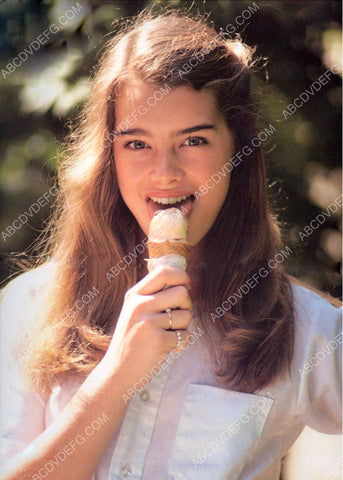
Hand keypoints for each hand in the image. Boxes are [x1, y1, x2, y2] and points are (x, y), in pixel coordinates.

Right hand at [104, 265, 192, 390]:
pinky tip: (167, 348)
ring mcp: (148, 323)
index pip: (163, 272)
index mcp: (134, 295)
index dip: (181, 276)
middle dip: (187, 306)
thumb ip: (153, 296)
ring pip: (186, 315)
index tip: (187, 286)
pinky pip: (185, 335)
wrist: (116, 372)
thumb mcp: (134, 311)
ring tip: (168, 335)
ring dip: (184, 327)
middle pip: (181, 292)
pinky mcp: (158, 340)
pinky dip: (181, 343)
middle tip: (177, 319)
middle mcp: (139, 305)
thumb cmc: (131, 341)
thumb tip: (184, 282)